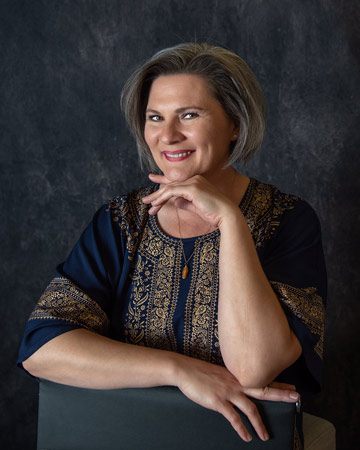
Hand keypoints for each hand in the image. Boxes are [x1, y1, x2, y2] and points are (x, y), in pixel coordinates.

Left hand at [142, 173, 237, 227]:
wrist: (226, 215)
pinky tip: (155, 205)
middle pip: (171, 185)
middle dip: (157, 193)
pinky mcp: (192, 188)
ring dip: (157, 198)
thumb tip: (174, 202)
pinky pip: (172, 192)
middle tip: (145, 199)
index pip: (177, 181)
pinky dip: (162, 198)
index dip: (163, 180)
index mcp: (197, 181)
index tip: (153, 178)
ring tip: (147, 204)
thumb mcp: (196, 207)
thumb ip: (185, 202)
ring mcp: (193, 182)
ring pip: (169, 188)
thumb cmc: (214, 213)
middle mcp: (195, 179)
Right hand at [174, 355, 298, 442]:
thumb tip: (238, 387)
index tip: (291, 387)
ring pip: (251, 408)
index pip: (262, 379)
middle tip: (296, 398)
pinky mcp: (218, 401)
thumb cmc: (199, 372)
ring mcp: (228, 391)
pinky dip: (241, 429)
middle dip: (281, 394)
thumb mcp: (220, 373)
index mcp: (237, 375)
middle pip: (263, 389)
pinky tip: (246, 437)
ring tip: (265, 436)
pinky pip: (233, 418)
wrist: (185, 370)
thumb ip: (231, 379)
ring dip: (260, 424)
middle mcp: (236, 382)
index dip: (278, 384)